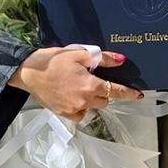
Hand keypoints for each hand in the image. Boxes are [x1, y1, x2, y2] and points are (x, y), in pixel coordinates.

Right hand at [8, 46, 142, 120]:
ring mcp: (73, 109)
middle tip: (93, 79)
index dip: (129, 93)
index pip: (116, 91)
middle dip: (104, 91)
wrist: (28, 72)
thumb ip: (103, 58)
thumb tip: (120, 60)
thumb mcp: (79, 54)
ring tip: (80, 86)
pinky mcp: (63, 113)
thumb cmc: (52, 60)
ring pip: (92, 107)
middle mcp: (84, 100)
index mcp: (90, 85)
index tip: (138, 95)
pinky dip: (81, 107)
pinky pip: (80, 114)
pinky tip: (73, 96)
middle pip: (104, 100)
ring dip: (92, 99)